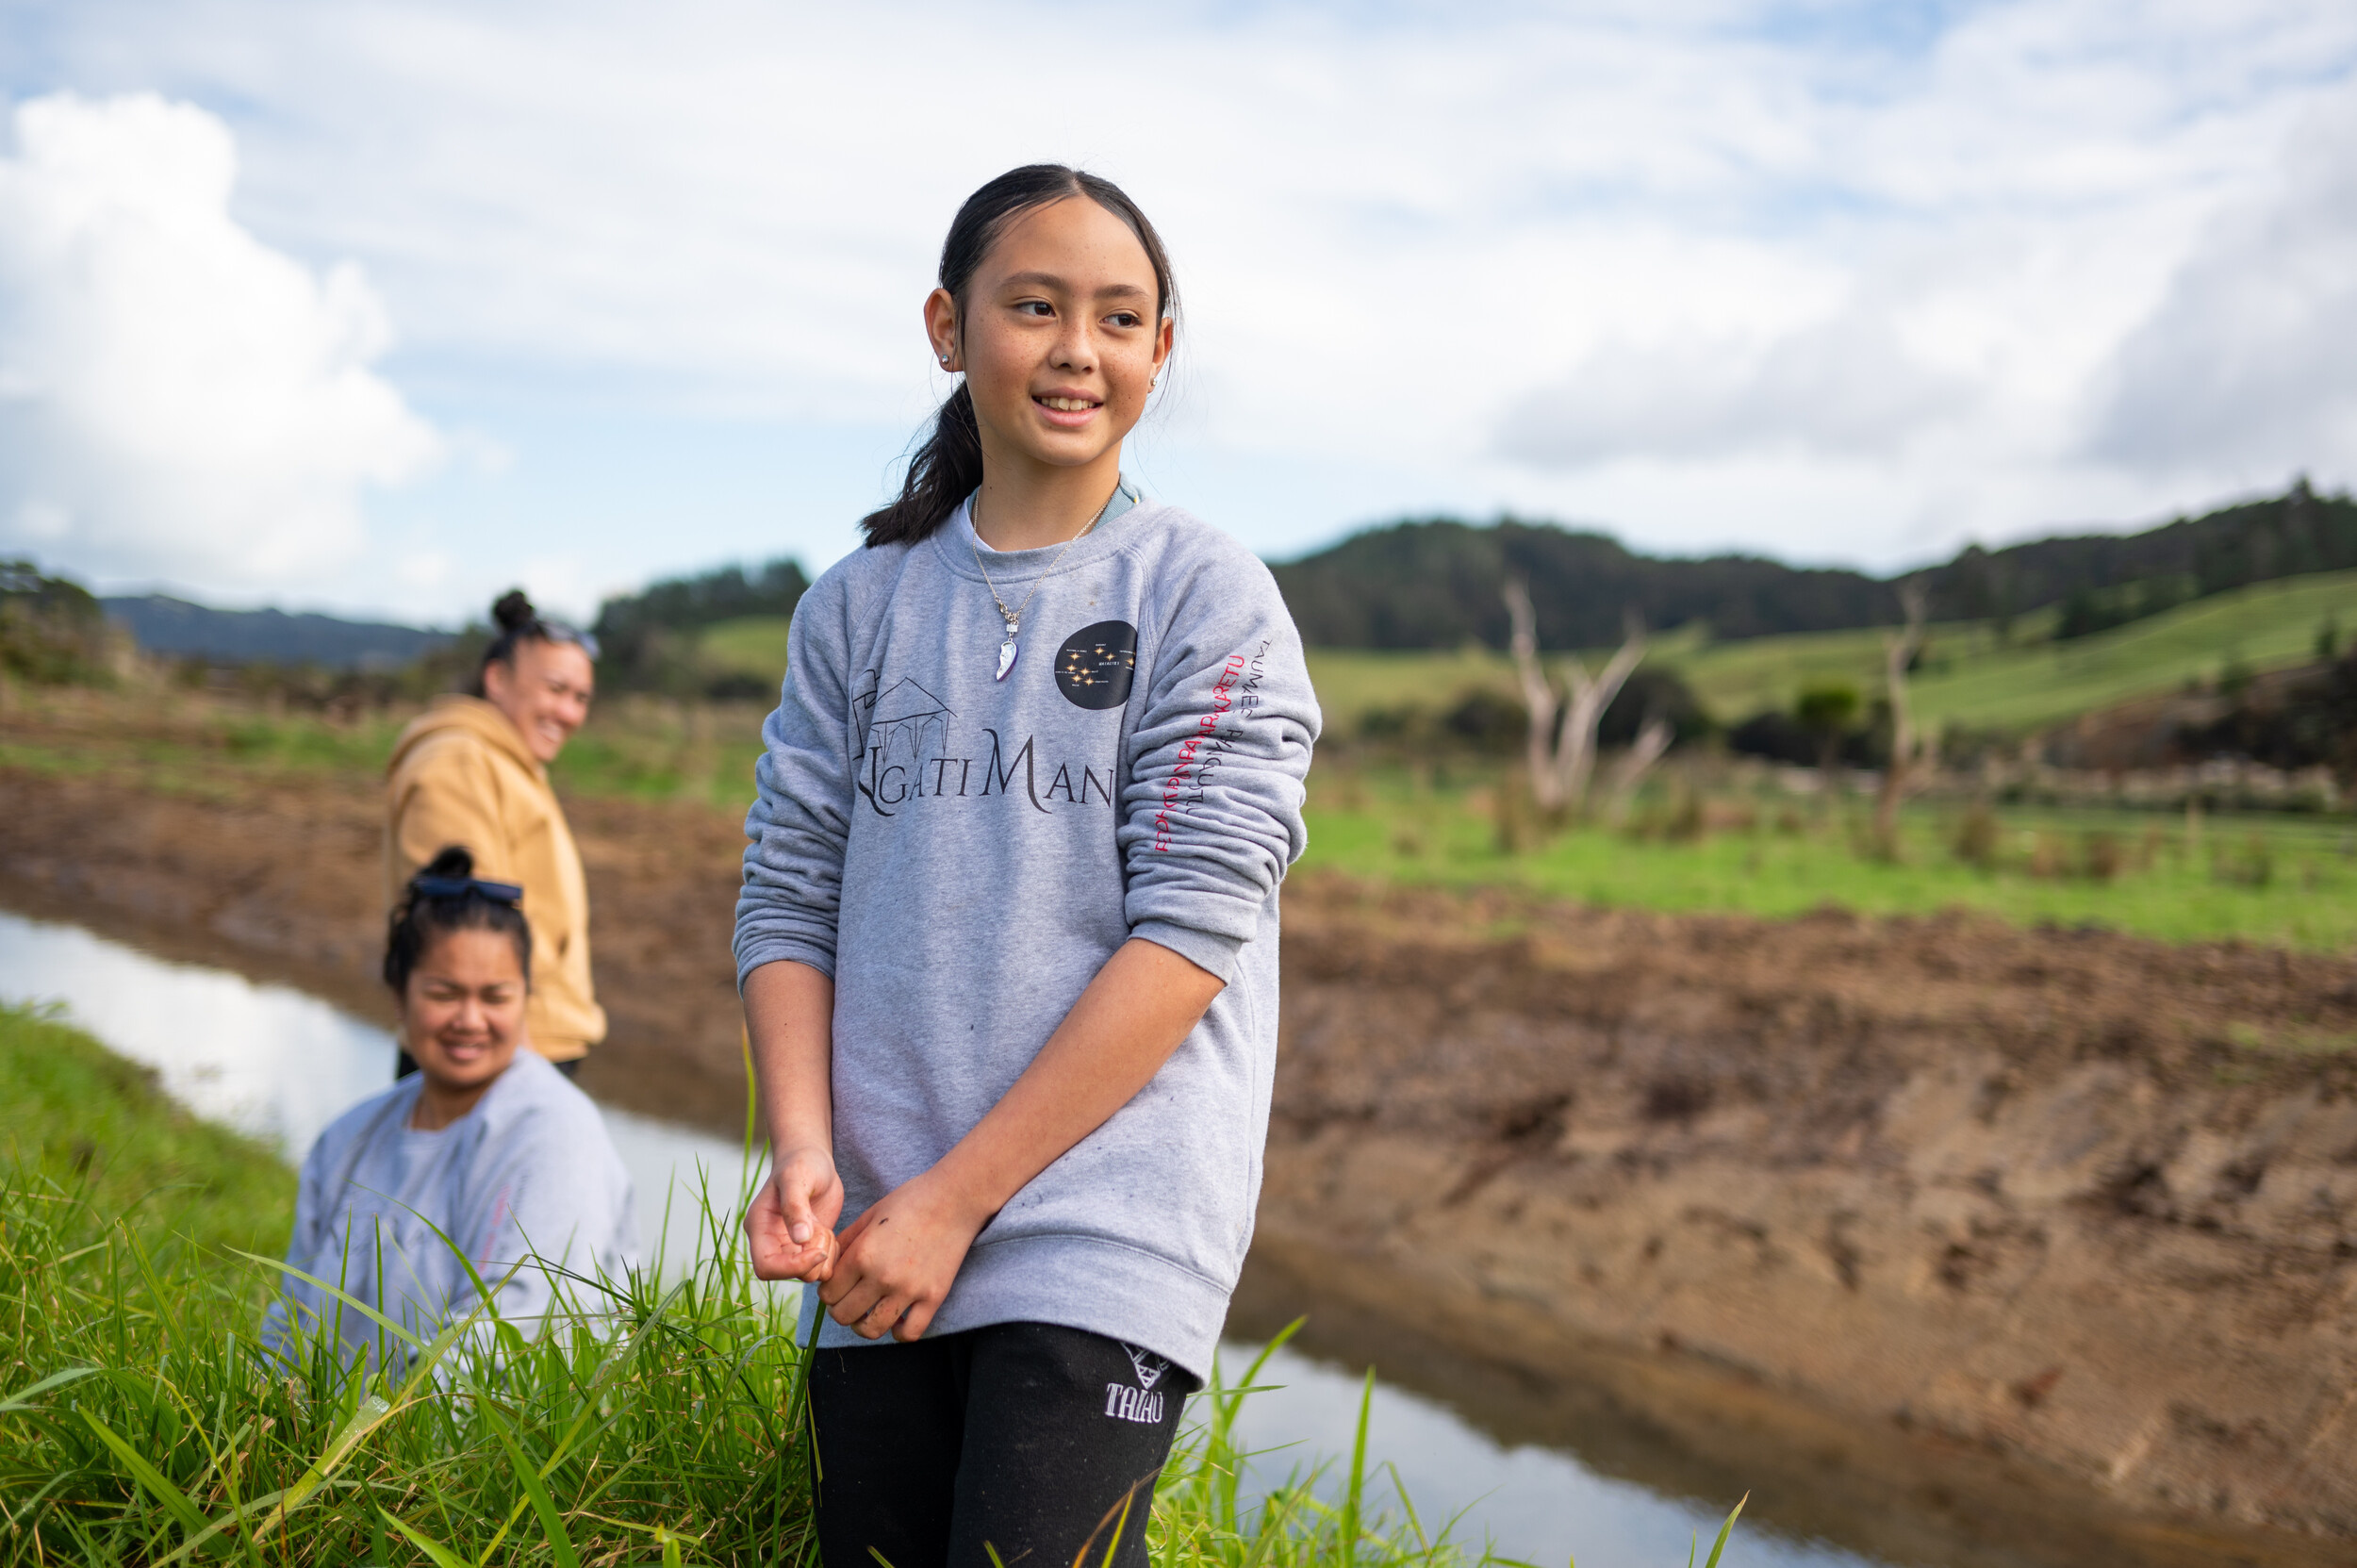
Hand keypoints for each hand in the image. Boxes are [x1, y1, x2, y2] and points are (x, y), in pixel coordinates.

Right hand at [744, 1145, 842, 1282]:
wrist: (813, 1159)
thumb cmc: (801, 1162)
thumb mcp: (797, 1178)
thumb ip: (796, 1207)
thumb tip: (800, 1239)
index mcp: (758, 1227)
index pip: (766, 1266)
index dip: (792, 1267)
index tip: (817, 1251)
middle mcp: (770, 1241)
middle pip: (787, 1274)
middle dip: (811, 1260)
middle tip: (824, 1232)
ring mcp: (789, 1246)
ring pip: (807, 1274)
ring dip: (823, 1256)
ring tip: (826, 1229)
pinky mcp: (807, 1247)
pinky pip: (820, 1267)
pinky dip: (831, 1256)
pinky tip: (831, 1234)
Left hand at [818, 1170, 987, 1341]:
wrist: (954, 1200)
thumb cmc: (910, 1201)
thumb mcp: (870, 1215)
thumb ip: (846, 1242)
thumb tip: (829, 1266)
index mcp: (863, 1254)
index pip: (828, 1293)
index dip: (827, 1292)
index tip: (836, 1287)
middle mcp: (882, 1276)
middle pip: (843, 1315)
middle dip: (840, 1310)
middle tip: (849, 1300)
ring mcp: (909, 1290)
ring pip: (871, 1330)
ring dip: (863, 1326)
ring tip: (868, 1314)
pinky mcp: (933, 1297)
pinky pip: (909, 1333)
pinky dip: (898, 1333)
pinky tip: (897, 1319)